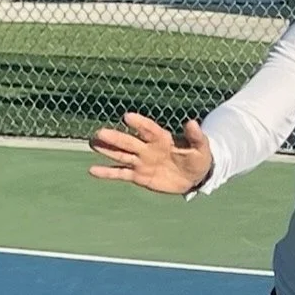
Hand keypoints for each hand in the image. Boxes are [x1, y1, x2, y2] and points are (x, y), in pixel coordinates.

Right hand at [88, 112, 212, 194]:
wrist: (194, 177)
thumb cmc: (198, 158)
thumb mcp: (201, 147)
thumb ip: (196, 136)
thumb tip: (192, 122)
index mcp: (162, 138)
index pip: (148, 129)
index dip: (139, 123)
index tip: (127, 117)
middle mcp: (147, 148)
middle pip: (129, 142)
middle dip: (116, 138)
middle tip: (100, 132)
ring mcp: (141, 161)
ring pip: (121, 155)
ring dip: (107, 150)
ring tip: (92, 143)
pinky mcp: (138, 176)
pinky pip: (121, 173)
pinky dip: (107, 173)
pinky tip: (92, 170)